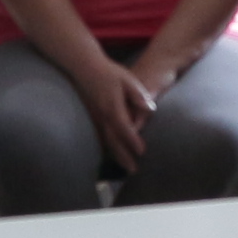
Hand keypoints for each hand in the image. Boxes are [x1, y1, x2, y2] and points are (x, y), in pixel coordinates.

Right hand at [81, 54, 163, 170]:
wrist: (86, 68)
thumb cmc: (110, 72)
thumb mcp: (128, 80)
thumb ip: (139, 95)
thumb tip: (151, 108)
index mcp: (113, 106)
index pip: (124, 127)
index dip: (133, 140)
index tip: (142, 152)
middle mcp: (102, 115)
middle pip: (113, 140)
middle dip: (123, 156)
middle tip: (134, 170)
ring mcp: (95, 117)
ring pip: (106, 141)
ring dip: (116, 156)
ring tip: (126, 168)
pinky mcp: (92, 117)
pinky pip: (100, 137)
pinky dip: (108, 149)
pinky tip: (114, 156)